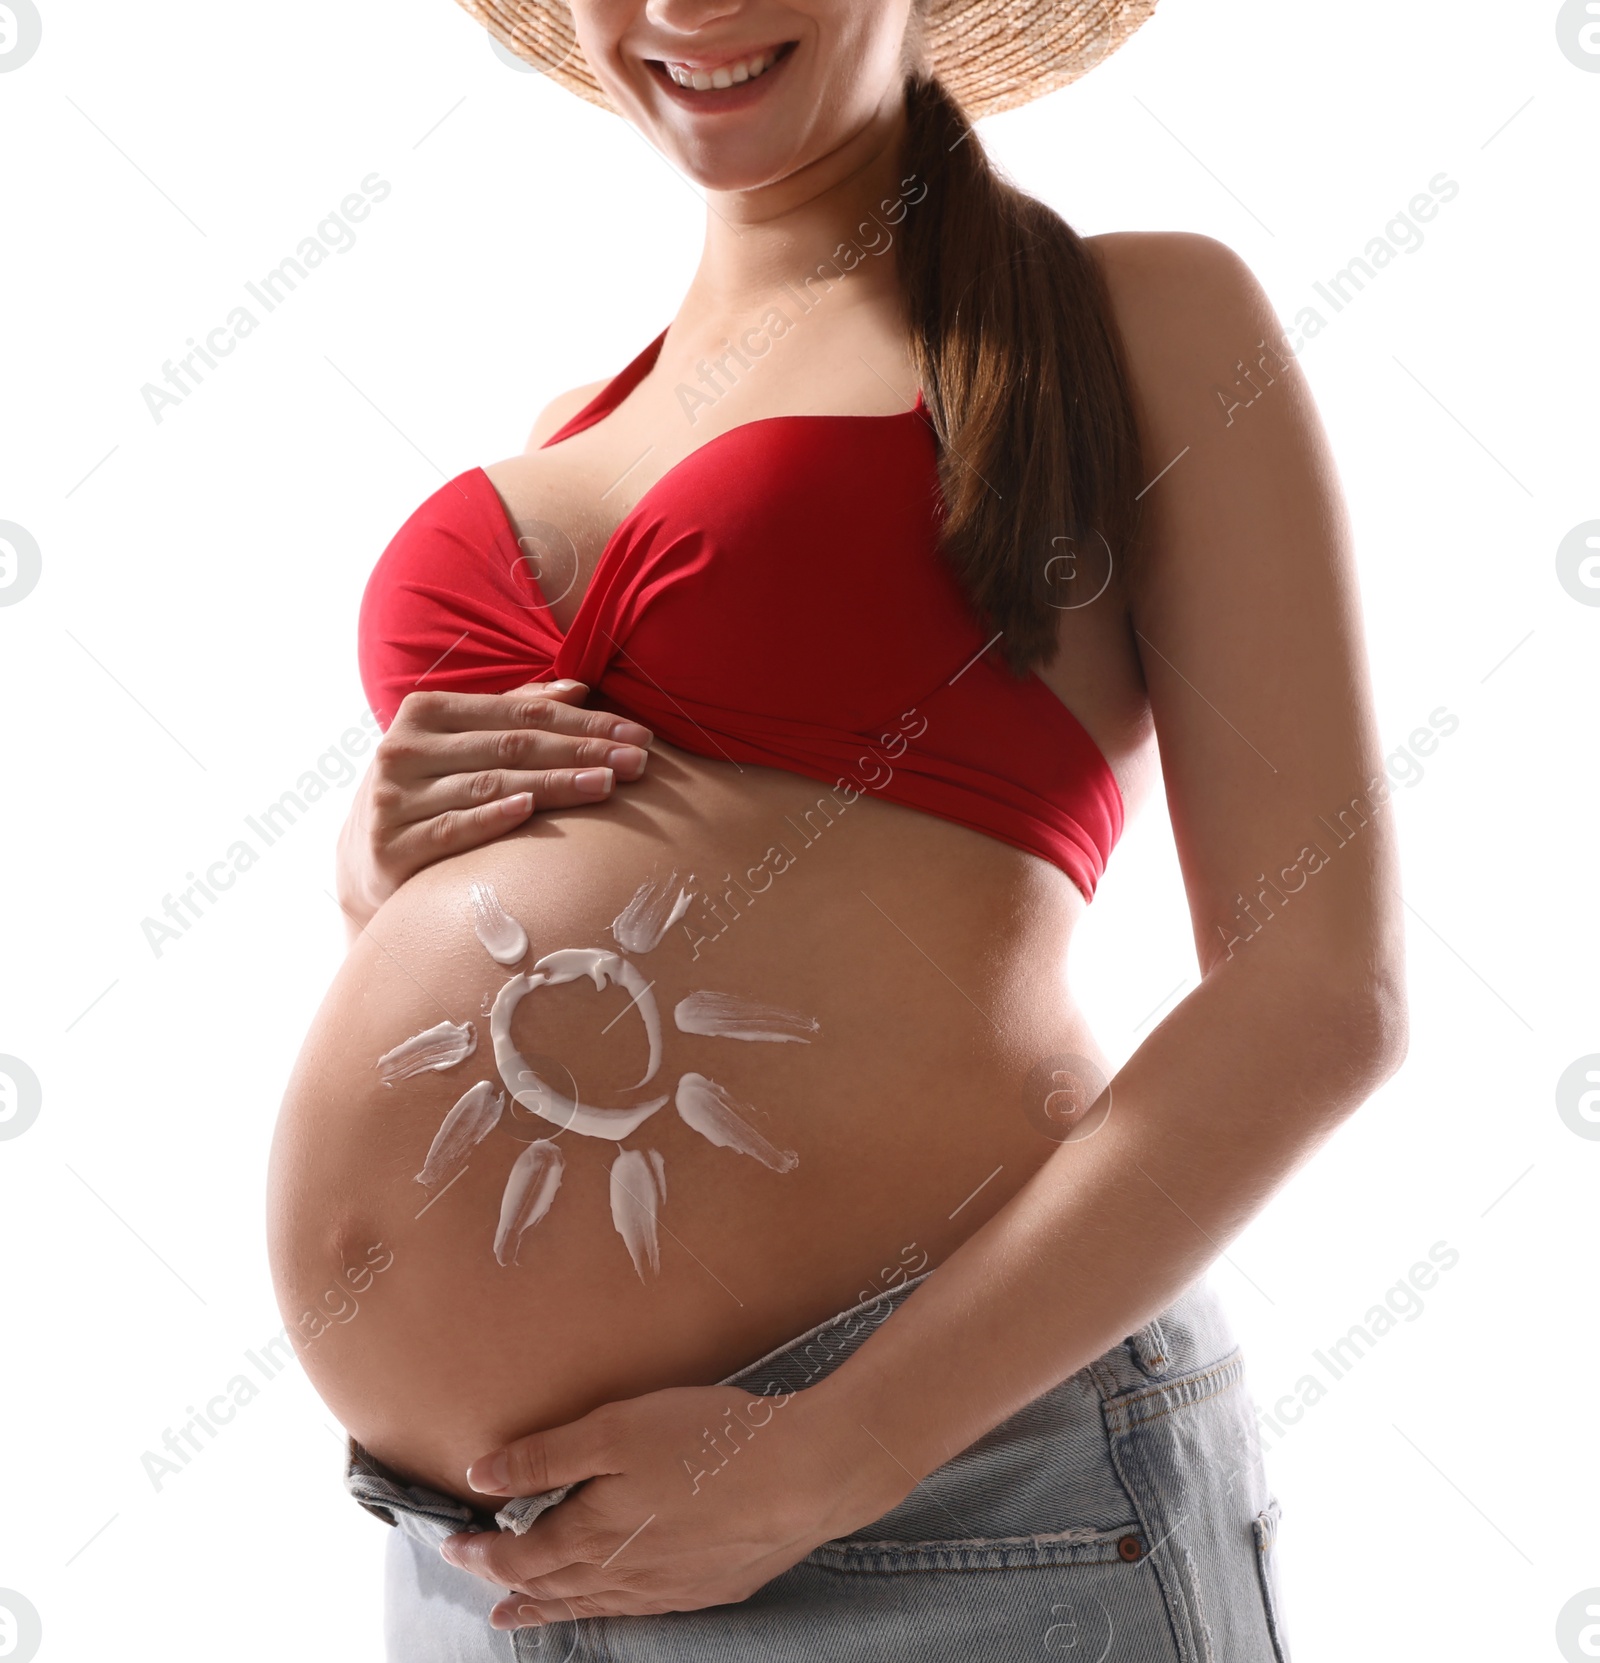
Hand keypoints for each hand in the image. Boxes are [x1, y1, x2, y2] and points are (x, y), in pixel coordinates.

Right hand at [336, 680, 651, 928]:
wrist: (366, 858)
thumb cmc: (431, 791)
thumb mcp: (460, 745)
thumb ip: (513, 713)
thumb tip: (578, 688)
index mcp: (426, 711)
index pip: (521, 713)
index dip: (583, 722)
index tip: (636, 735)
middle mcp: (405, 748)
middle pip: (512, 746)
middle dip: (582, 752)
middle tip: (638, 762)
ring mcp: (395, 798)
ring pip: (491, 785)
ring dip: (555, 784)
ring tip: (608, 785)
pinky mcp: (391, 847)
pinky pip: (453, 828)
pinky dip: (492, 816)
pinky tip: (529, 809)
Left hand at [439, 1384, 901, 1628]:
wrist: (801, 1477)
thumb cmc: (706, 1442)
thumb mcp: (615, 1430)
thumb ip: (545, 1456)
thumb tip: (479, 1476)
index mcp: (591, 1536)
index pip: (518, 1554)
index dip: (482, 1551)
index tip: (454, 1543)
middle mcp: (622, 1574)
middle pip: (550, 1587)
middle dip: (510, 1585)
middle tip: (484, 1592)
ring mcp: (667, 1588)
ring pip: (592, 1604)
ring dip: (551, 1608)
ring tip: (522, 1614)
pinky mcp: (708, 1587)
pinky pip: (637, 1607)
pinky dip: (606, 1607)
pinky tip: (614, 1601)